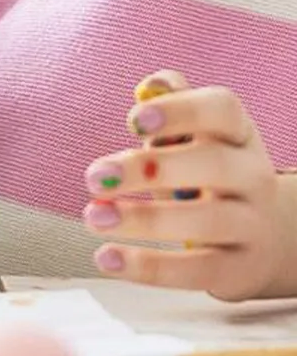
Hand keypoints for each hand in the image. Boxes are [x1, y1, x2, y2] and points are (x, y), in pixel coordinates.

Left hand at [82, 69, 296, 300]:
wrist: (261, 237)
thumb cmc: (206, 175)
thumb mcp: (194, 137)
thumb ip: (171, 109)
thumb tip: (154, 84)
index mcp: (238, 134)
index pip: (222, 110)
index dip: (180, 111)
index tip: (132, 121)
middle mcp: (253, 176)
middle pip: (213, 165)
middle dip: (149, 169)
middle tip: (94, 176)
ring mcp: (252, 224)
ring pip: (208, 220)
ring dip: (144, 219)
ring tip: (94, 216)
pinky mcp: (240, 269)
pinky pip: (198, 270)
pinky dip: (150, 268)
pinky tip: (106, 259)